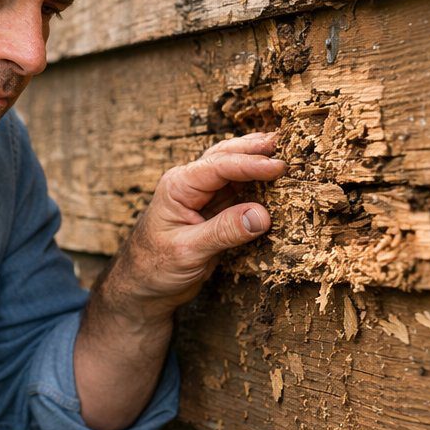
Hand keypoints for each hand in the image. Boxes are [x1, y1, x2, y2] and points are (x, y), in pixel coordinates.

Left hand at [101, 132, 286, 319]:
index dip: (251, 164)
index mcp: (178, 186)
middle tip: (287, 143)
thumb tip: (262, 215)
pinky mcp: (213, 211)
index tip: (279, 167)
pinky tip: (274, 180)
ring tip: (284, 151)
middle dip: (256, 149)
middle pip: (226, 156)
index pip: (219, 166)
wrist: (141, 286)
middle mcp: (190, 184)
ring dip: (257, 160)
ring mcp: (202, 196)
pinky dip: (257, 183)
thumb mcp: (189, 251)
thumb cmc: (154, 268)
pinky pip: (238, 191)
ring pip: (233, 169)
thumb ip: (224, 231)